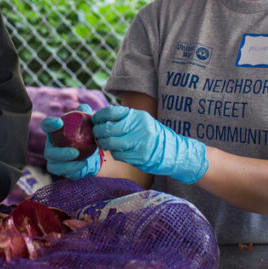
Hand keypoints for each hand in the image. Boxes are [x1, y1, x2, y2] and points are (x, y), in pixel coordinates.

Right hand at [41, 103, 100, 178]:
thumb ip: (86, 114)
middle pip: (49, 151)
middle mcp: (51, 145)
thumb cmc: (86, 133)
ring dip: (66, 164)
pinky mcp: (60, 169)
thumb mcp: (88, 123)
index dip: (50, 124)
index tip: (59, 123)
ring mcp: (54, 159)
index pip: (47, 125)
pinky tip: (82, 164)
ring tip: (81, 160)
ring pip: (53, 163)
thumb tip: (84, 108)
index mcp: (55, 131)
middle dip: (60, 152)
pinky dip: (71, 169)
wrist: (92, 151)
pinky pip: (61, 171)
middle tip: (75, 152)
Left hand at [92, 105, 208, 183]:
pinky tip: (117, 151)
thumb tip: (100, 119)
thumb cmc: (152, 134)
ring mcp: (140, 142)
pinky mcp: (140, 156)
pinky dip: (114, 153)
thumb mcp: (141, 120)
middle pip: (108, 129)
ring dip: (104, 144)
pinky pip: (118, 154)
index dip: (99, 117)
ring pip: (111, 143)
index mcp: (137, 116)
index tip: (95, 120)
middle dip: (98, 132)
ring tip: (104, 143)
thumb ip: (123, 119)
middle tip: (96, 134)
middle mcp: (139, 127)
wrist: (172, 151)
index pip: (111, 112)